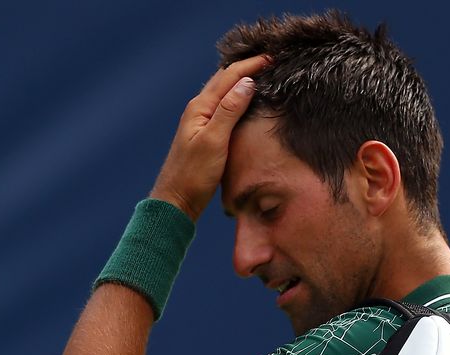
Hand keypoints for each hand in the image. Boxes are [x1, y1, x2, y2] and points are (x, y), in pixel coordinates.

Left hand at [150, 55, 268, 221]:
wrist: (176, 201)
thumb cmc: (193, 175)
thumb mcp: (214, 142)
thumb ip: (230, 111)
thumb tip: (247, 82)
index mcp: (200, 108)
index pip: (229, 77)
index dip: (251, 65)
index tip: (274, 57)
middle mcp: (199, 109)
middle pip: (225, 79)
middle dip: (247, 66)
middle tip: (271, 59)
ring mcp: (201, 121)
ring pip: (224, 91)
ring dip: (242, 79)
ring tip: (263, 73)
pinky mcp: (206, 134)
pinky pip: (224, 106)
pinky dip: (238, 97)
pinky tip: (248, 101)